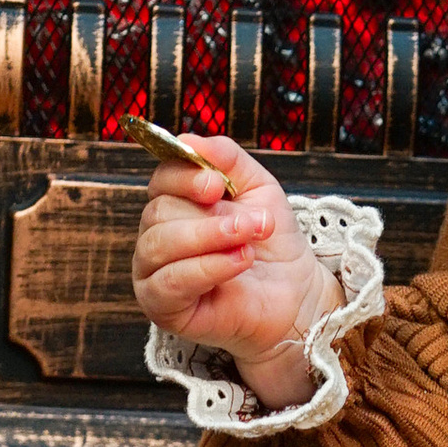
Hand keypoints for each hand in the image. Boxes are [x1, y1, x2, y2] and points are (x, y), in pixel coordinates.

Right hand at [130, 137, 332, 406]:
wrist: (294, 293)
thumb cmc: (271, 242)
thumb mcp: (257, 188)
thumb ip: (227, 158)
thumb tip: (189, 139)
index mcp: (174, 204)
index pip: (161, 180)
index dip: (185, 177)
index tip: (217, 185)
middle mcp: (156, 236)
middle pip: (160, 212)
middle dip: (212, 216)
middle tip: (256, 224)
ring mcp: (153, 273)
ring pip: (160, 244)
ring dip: (211, 238)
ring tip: (250, 243)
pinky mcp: (161, 307)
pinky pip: (170, 282)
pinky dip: (208, 268)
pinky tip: (240, 261)